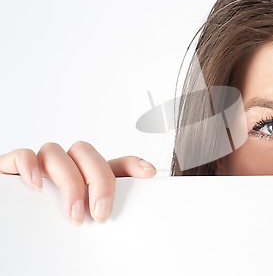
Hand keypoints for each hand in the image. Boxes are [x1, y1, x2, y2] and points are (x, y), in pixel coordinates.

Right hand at [0, 141, 155, 224]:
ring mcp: (40, 167)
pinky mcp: (14, 168)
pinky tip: (38, 186)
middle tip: (101, 214)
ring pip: (55, 152)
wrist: (15, 230)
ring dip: (69, 182)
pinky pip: (23, 155)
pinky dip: (30, 166)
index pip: (113, 161)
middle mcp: (66, 167)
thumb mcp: (86, 218)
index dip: (133, 163)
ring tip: (74, 213)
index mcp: (87, 178)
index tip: (148, 174)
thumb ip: (103, 214)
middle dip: (98, 181)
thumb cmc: (51, 223)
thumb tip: (132, 231)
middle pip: (86, 153)